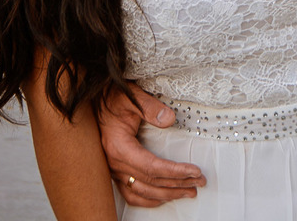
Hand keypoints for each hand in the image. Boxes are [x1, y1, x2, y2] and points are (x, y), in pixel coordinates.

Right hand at [97, 83, 205, 206]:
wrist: (96, 102)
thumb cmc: (113, 99)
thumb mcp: (131, 96)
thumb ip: (150, 107)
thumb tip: (169, 119)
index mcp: (119, 147)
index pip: (152, 167)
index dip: (175, 171)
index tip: (194, 171)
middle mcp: (115, 163)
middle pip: (151, 182)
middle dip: (178, 184)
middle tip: (199, 182)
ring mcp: (114, 170)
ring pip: (143, 192)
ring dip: (168, 194)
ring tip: (188, 191)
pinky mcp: (116, 171)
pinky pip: (131, 194)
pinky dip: (149, 200)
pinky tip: (164, 198)